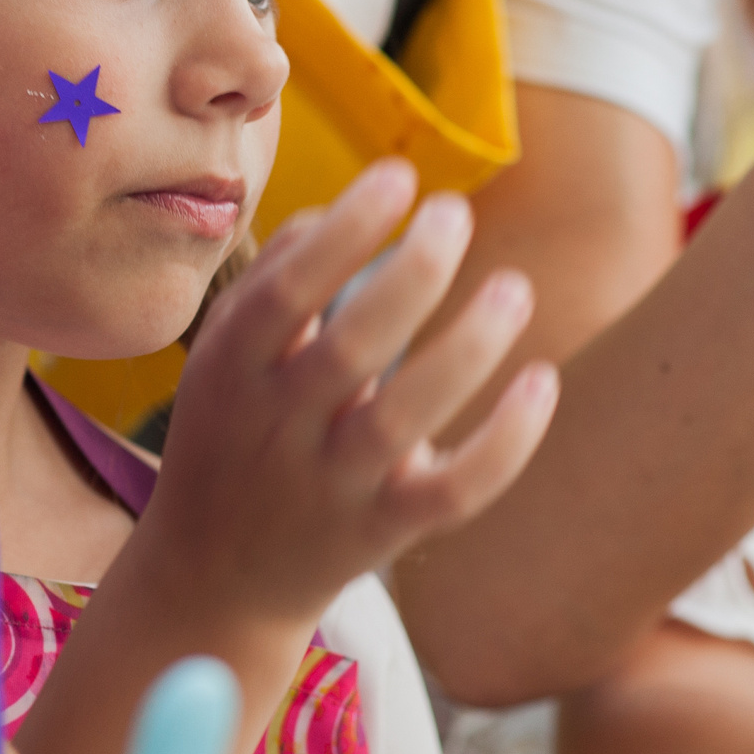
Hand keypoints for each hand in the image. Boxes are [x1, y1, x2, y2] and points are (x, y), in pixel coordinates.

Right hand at [131, 158, 558, 629]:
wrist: (212, 579)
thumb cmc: (228, 438)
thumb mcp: (218, 359)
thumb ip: (271, 282)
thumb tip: (340, 209)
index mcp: (228, 370)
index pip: (284, 291)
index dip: (345, 230)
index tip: (399, 175)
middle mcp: (276, 429)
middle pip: (351, 348)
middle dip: (412, 273)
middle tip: (456, 212)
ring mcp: (330, 487)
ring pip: (405, 417)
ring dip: (468, 347)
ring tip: (514, 287)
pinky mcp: (382, 534)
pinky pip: (453, 491)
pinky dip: (505, 441)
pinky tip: (542, 381)